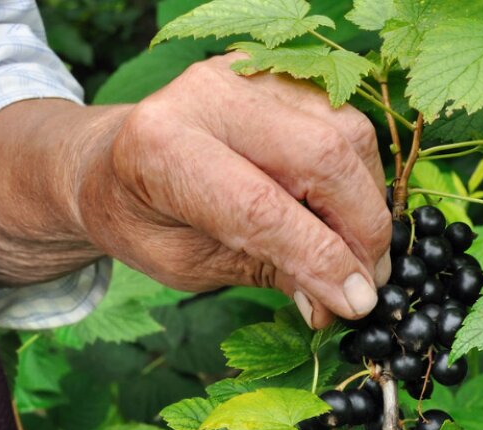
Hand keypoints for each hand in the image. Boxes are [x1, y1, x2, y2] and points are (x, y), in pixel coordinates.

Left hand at [75, 54, 391, 327]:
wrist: (114, 164)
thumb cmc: (145, 222)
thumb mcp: (190, 265)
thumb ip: (266, 274)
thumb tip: (342, 301)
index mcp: (162, 146)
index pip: (261, 207)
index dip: (319, 259)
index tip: (355, 303)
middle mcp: (209, 95)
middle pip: (321, 158)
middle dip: (360, 231)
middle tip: (368, 286)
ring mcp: (250, 73)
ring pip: (347, 135)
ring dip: (369, 206)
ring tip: (361, 258)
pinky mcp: (280, 72)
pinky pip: (347, 123)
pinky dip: (361, 179)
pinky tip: (348, 219)